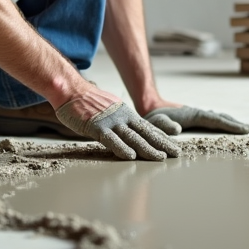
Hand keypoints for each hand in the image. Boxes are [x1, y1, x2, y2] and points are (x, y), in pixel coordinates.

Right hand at [56, 96, 181, 160]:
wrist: (71, 90)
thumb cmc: (88, 102)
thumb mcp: (112, 109)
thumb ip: (122, 120)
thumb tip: (130, 132)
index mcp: (126, 114)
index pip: (148, 128)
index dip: (162, 138)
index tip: (173, 146)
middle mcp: (123, 117)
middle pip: (146, 133)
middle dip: (162, 144)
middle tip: (177, 154)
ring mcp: (111, 122)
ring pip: (132, 138)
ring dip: (147, 149)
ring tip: (160, 158)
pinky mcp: (97, 127)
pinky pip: (111, 139)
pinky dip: (121, 148)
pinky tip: (130, 156)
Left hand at [144, 105, 248, 134]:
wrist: (148, 108)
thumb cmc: (150, 119)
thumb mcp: (154, 123)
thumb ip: (164, 125)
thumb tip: (177, 129)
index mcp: (192, 115)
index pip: (215, 120)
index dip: (229, 125)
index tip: (243, 129)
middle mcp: (196, 113)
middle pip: (219, 117)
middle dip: (234, 123)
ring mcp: (195, 115)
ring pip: (216, 117)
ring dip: (229, 121)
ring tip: (241, 127)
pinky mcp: (193, 118)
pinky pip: (211, 120)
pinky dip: (221, 121)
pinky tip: (224, 125)